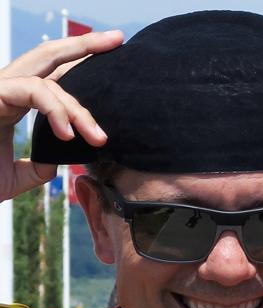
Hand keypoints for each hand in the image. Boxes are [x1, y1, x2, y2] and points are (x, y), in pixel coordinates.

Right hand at [0, 30, 122, 201]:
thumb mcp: (14, 177)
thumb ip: (36, 168)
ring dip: (77, 108)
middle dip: (83, 46)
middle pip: (46, 56)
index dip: (78, 67)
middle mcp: (5, 90)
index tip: (110, 61)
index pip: (51, 78)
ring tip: (97, 137)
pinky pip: (30, 90)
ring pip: (46, 80)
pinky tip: (68, 133)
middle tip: (116, 38)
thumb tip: (55, 164)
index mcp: (12, 103)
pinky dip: (54, 110)